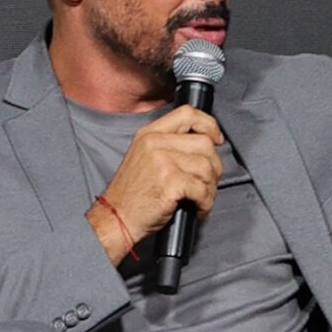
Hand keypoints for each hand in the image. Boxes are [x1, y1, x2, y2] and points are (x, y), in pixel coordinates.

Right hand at [86, 106, 222, 262]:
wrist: (116, 218)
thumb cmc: (132, 195)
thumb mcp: (144, 157)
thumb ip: (168, 145)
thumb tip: (204, 144)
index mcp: (149, 134)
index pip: (187, 114)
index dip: (209, 124)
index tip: (216, 139)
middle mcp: (155, 143)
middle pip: (204, 143)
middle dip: (214, 165)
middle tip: (208, 182)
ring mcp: (163, 161)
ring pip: (207, 167)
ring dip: (210, 187)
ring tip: (201, 198)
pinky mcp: (170, 182)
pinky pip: (202, 188)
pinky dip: (206, 202)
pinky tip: (198, 208)